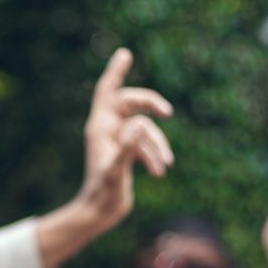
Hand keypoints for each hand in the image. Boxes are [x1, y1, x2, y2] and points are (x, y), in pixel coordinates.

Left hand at [36, 48, 172, 267]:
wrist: (100, 213)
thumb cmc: (103, 193)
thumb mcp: (116, 170)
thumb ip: (127, 147)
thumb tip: (140, 124)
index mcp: (99, 127)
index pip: (107, 91)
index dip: (116, 72)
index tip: (125, 54)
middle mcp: (106, 129)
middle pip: (130, 103)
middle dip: (150, 106)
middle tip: (168, 111)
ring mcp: (116, 140)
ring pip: (144, 128)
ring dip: (157, 145)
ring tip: (164, 165)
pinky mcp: (125, 152)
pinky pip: (145, 144)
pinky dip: (154, 156)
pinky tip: (159, 173)